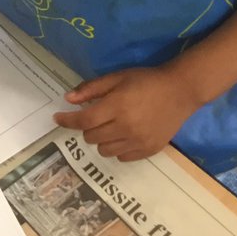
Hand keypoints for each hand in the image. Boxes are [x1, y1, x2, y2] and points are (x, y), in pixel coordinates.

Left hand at [53, 65, 201, 161]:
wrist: (180, 91)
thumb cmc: (146, 80)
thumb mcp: (117, 77)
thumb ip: (91, 89)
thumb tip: (68, 99)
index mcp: (116, 107)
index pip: (84, 121)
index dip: (67, 121)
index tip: (56, 118)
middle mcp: (126, 127)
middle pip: (91, 137)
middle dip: (86, 127)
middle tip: (94, 116)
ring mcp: (138, 142)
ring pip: (104, 150)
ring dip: (100, 139)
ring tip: (109, 126)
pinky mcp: (149, 150)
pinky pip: (122, 158)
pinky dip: (116, 148)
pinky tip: (123, 135)